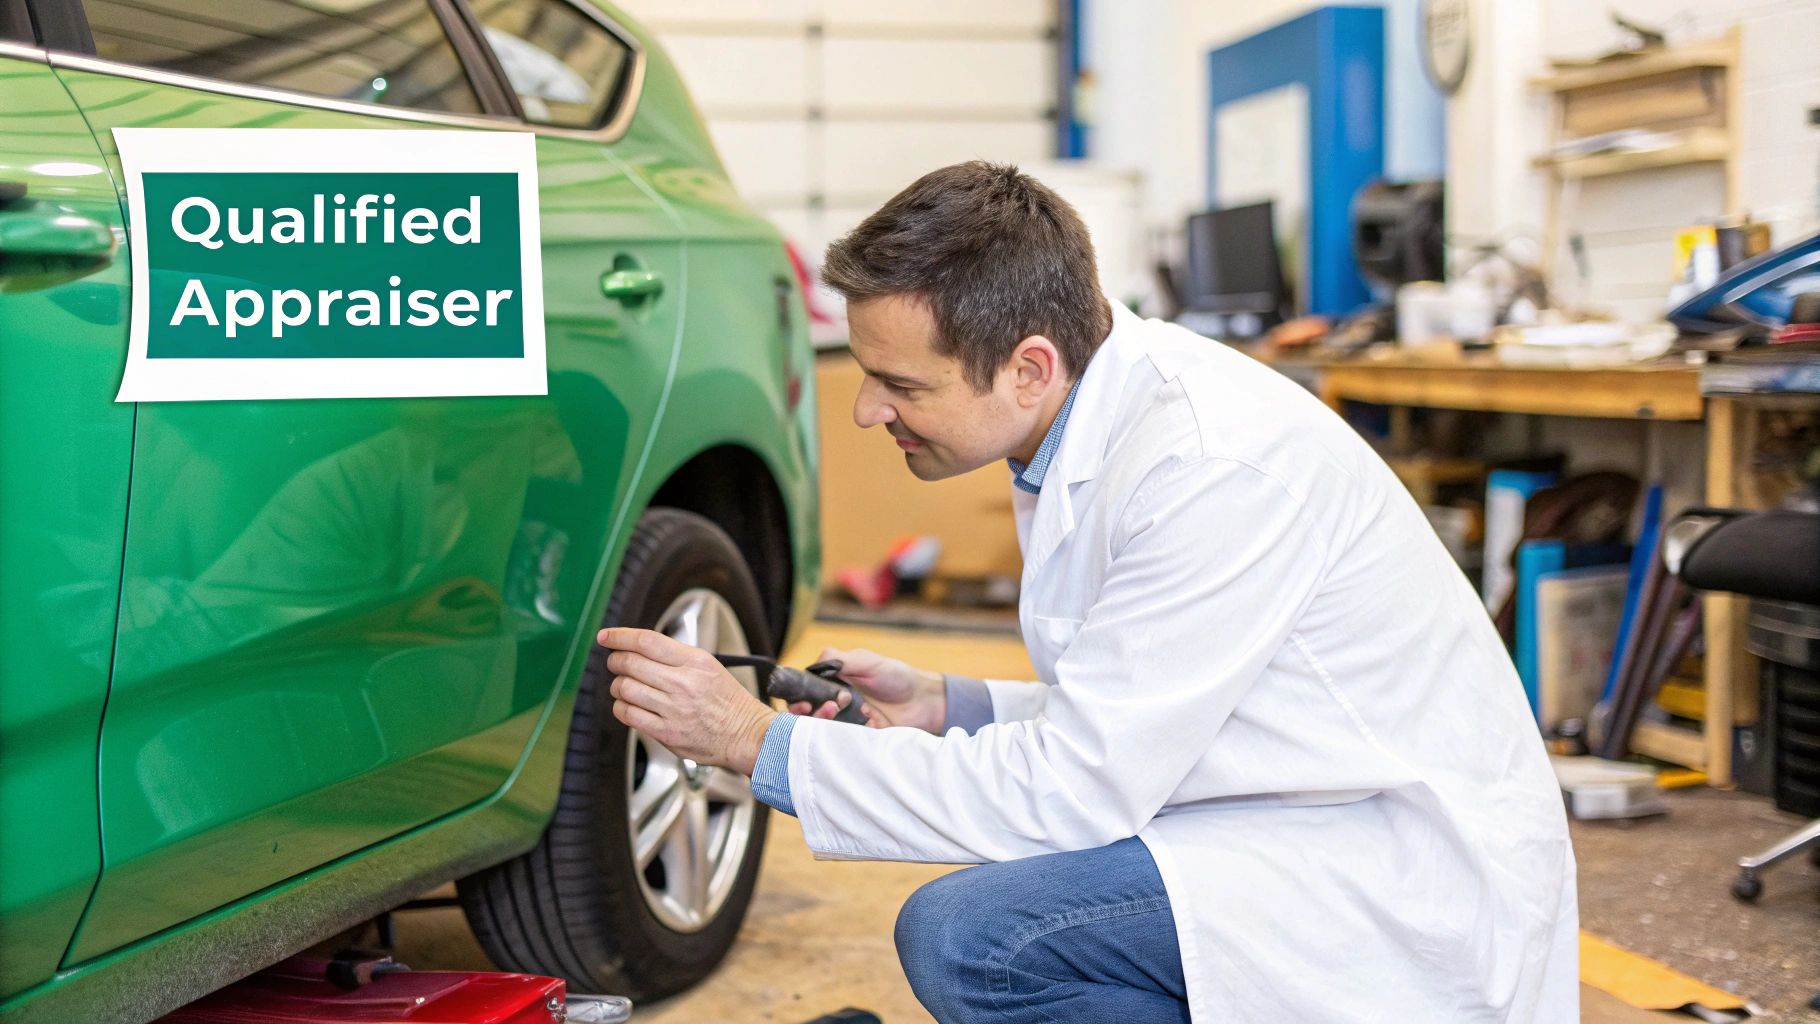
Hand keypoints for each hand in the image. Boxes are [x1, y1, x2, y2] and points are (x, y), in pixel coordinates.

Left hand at [598, 627, 775, 775]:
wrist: (745, 734)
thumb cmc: (728, 702)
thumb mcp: (709, 666)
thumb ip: (676, 657)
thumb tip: (640, 648)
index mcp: (695, 662)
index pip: (647, 641)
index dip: (620, 636)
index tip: (606, 636)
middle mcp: (683, 683)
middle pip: (630, 663)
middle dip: (615, 660)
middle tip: (615, 662)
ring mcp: (673, 709)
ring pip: (625, 688)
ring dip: (617, 685)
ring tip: (624, 685)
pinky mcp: (666, 732)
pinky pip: (628, 714)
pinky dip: (621, 707)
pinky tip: (628, 705)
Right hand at [790, 646, 945, 733]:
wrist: (925, 702)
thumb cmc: (897, 677)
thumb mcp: (868, 662)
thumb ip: (841, 660)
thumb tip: (815, 664)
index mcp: (832, 684)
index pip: (804, 693)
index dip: (798, 698)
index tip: (803, 702)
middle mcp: (835, 705)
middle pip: (807, 715)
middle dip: (808, 713)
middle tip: (823, 708)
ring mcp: (845, 724)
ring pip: (821, 731)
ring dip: (823, 723)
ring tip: (837, 710)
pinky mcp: (857, 740)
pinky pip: (841, 744)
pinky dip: (841, 739)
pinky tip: (855, 727)